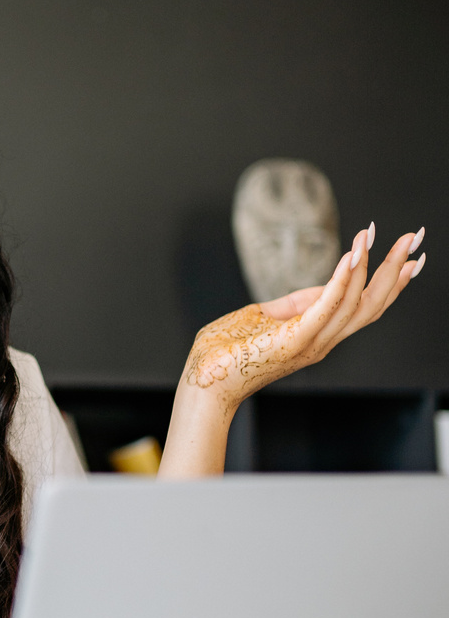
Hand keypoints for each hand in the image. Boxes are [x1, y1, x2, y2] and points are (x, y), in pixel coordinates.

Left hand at [184, 223, 425, 413]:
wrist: (202, 382)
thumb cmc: (225, 353)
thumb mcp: (263, 318)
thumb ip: (292, 305)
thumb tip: (317, 288)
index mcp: (317, 335)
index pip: (364, 307)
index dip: (389, 281)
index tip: (411, 255)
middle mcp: (322, 341)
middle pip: (372, 304)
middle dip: (395, 269)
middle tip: (415, 236)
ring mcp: (310, 342)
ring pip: (355, 302)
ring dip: (370, 265)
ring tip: (378, 234)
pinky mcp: (294, 340)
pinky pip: (326, 306)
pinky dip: (342, 279)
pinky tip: (353, 255)